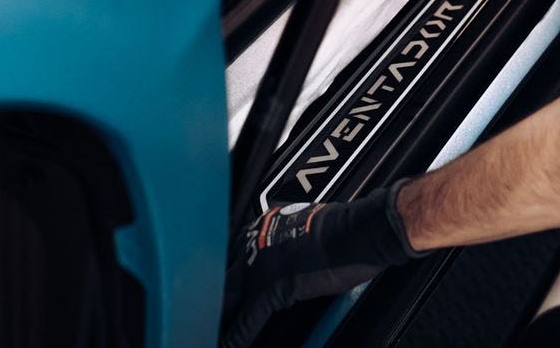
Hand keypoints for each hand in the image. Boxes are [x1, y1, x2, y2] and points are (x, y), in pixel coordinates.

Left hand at [220, 180, 424, 347]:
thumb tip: (291, 253)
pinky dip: (237, 335)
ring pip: (228, 296)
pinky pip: (248, 318)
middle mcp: (256, 243)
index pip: (235, 251)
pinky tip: (229, 344)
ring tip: (207, 329)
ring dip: (218, 315)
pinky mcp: (273, 288)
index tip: (220, 283)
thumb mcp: (307, 224)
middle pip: (225, 274)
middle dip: (213, 293)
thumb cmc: (344, 227)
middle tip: (201, 310)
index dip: (227, 271)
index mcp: (263, 225)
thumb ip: (289, 240)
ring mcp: (261, 266)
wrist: (359, 231)